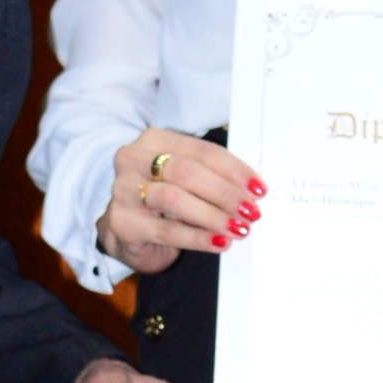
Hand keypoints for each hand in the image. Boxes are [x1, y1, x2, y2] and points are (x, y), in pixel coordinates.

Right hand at [96, 125, 259, 276]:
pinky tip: (218, 242)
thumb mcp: (184, 181)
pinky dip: (197, 237)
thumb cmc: (163, 203)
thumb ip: (210, 177)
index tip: (258, 189)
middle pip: (187, 172)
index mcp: (155, 141)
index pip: (202, 151)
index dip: (233, 170)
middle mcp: (134, 159)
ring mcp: (124, 190)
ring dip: (212, 215)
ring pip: (174, 199)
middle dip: (225, 193)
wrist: (126, 232)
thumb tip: (251, 192)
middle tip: (251, 211)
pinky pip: (166, 230)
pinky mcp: (123, 222)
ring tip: (238, 228)